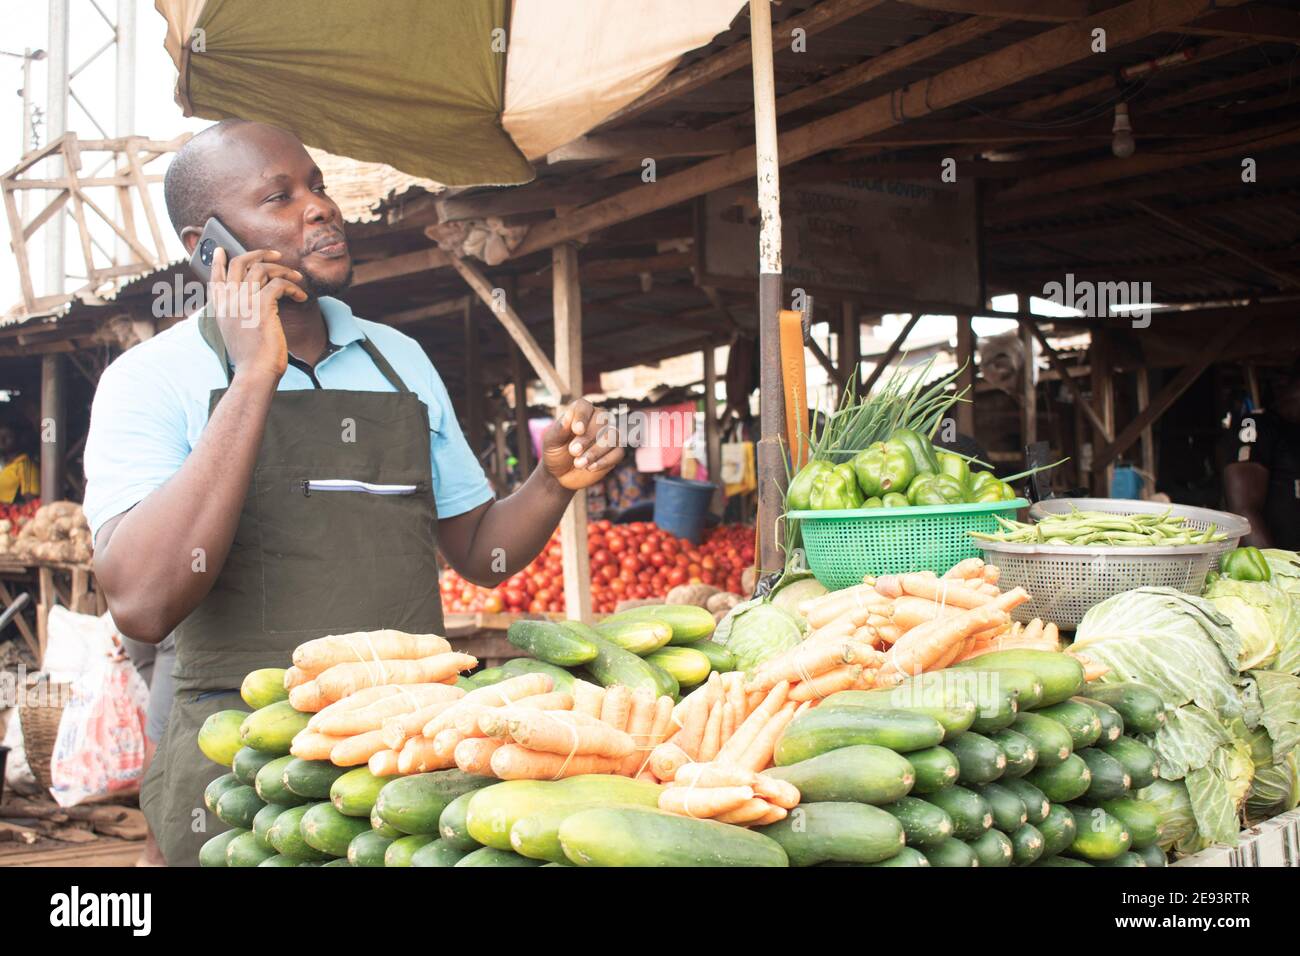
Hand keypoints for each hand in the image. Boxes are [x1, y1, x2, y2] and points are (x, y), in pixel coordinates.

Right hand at [208, 247, 306, 380]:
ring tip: (297, 277)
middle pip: (240, 263)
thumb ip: (236, 313)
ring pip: (262, 269)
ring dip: (283, 270)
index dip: (218, 260)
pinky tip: (301, 297)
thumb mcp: (234, 332)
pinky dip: (294, 288)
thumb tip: (249, 300)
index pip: (215, 276)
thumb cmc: (250, 357)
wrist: (255, 372)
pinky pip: (279, 284)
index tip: (222, 249)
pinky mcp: (262, 306)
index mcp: (219, 307)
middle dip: (259, 253)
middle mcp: (229, 300)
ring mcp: (243, 301)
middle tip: (276, 254)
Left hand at [542, 400, 623, 490]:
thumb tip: (567, 417)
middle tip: (573, 451)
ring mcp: (609, 435)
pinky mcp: (616, 452)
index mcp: (580, 412)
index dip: (582, 417)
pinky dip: (604, 461)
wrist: (561, 474)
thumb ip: (559, 430)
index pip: (584, 407)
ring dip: (595, 451)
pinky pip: (618, 453)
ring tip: (579, 464)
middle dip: (587, 438)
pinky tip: (590, 468)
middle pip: (601, 421)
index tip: (577, 430)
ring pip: (612, 436)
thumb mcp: (551, 442)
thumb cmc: (555, 452)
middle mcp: (598, 420)